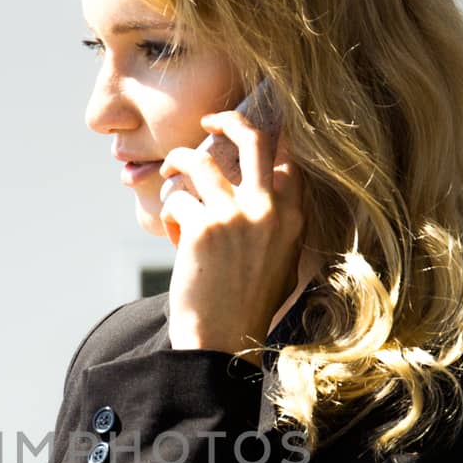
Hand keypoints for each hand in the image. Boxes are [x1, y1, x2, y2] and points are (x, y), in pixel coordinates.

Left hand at [158, 110, 305, 361]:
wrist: (222, 342)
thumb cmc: (247, 309)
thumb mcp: (283, 265)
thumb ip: (280, 228)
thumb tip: (274, 194)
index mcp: (292, 218)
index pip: (286, 158)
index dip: (268, 136)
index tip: (247, 132)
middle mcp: (269, 210)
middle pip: (253, 137)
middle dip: (228, 119)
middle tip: (210, 120)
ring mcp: (235, 216)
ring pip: (198, 160)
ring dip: (178, 161)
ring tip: (170, 173)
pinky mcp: (202, 228)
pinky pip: (177, 200)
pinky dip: (170, 215)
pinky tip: (174, 237)